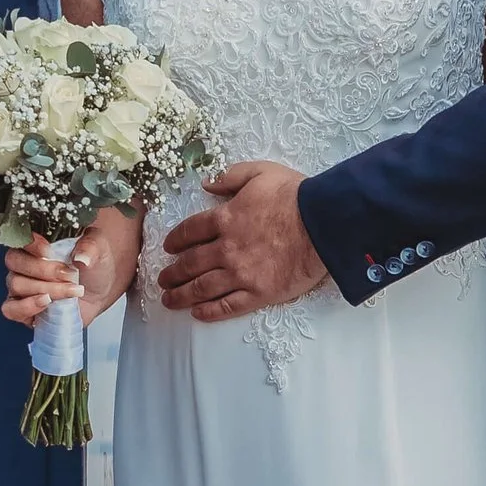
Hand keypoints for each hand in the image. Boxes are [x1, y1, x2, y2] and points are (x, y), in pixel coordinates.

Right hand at [0, 209, 137, 330]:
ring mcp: (20, 287)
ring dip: (47, 289)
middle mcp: (23, 263)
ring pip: (17, 285)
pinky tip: (46, 303)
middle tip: (69, 274)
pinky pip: (11, 309)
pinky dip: (27, 306)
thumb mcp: (99, 249)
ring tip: (71, 291)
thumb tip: (81, 256)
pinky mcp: (23, 309)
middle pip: (15, 262)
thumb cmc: (93, 267)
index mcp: (36, 243)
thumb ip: (90, 247)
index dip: (32, 244)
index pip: (20, 238)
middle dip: (44, 270)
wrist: (100, 292)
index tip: (49, 250)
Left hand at [162, 163, 325, 319]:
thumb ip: (230, 177)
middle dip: (172, 273)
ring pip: (202, 288)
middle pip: (190, 264)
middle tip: (162, 280)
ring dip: (182, 295)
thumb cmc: (295, 196)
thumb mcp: (260, 172)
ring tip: (169, 300)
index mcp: (224, 219)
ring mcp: (241, 274)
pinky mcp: (258, 293)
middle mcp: (226, 249)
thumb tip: (207, 183)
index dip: (175, 240)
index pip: (190, 231)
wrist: (323, 224)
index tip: (168, 248)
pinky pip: (227, 306)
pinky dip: (210, 311)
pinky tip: (197, 313)